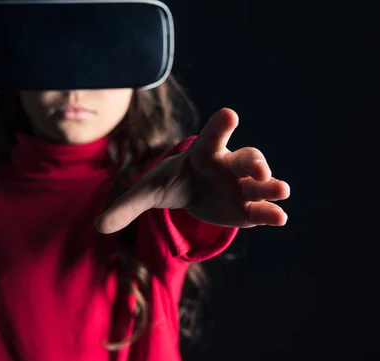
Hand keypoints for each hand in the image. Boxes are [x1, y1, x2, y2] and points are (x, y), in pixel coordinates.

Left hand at [95, 108, 289, 233]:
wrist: (193, 194)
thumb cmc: (172, 182)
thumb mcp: (148, 191)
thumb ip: (126, 206)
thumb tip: (98, 226)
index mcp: (203, 153)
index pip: (212, 136)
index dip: (220, 126)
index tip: (229, 114)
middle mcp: (228, 166)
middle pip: (245, 157)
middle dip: (254, 162)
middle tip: (260, 170)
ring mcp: (241, 187)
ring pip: (261, 183)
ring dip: (271, 186)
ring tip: (281, 191)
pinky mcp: (248, 209)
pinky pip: (262, 209)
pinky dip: (271, 212)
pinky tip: (280, 218)